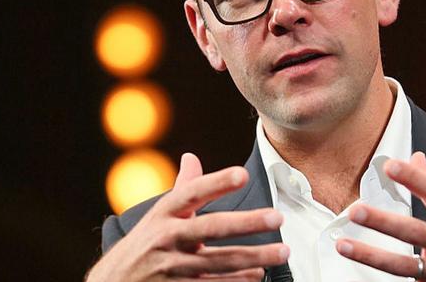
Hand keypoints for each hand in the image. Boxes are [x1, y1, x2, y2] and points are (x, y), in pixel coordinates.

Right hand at [87, 153, 289, 281]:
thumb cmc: (143, 246)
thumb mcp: (156, 215)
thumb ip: (181, 189)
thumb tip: (191, 157)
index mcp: (164, 214)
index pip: (192, 193)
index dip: (217, 183)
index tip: (242, 173)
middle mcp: (167, 238)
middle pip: (211, 227)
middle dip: (247, 222)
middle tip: (277, 217)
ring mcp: (172, 267)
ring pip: (220, 261)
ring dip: (254, 256)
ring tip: (282, 251)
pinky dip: (238, 281)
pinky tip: (258, 275)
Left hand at [335, 152, 425, 281]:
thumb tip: (416, 158)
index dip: (415, 178)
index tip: (391, 165)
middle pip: (414, 231)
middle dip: (383, 221)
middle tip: (355, 210)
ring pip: (404, 266)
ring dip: (372, 256)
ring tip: (345, 245)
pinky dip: (385, 281)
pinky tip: (360, 274)